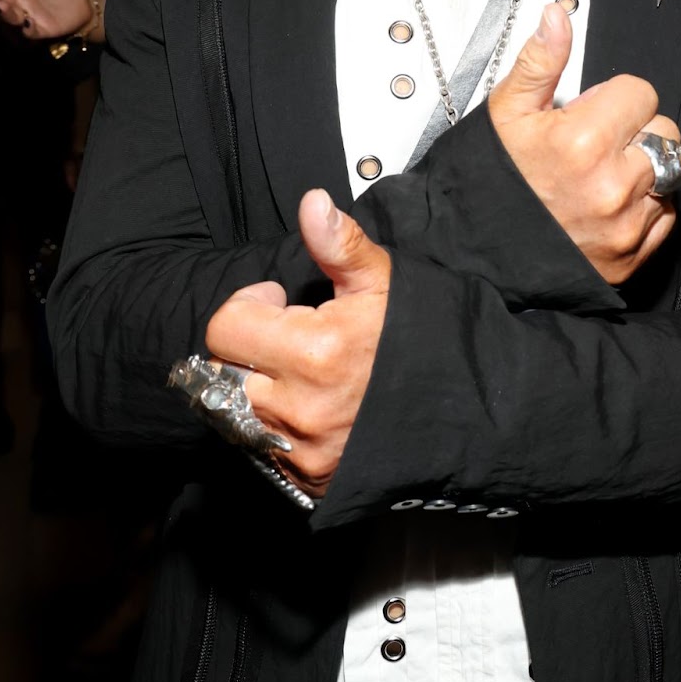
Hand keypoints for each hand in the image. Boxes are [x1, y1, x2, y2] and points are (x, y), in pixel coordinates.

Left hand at [205, 189, 390, 498]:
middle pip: (221, 371)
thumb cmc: (415, 339)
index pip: (226, 327)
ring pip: (235, 411)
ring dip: (256, 386)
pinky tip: (308, 403)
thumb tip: (312, 203)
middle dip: (247, 347)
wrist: (458, 412)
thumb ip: (339, 244)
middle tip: (288, 336)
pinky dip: (272, 423)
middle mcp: (300, 409)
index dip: (249, 305)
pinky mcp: (306, 478)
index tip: (278, 301)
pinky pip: (259, 446)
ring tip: (300, 369)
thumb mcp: (382, 282)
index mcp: (315, 352)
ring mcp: (301, 450)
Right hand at [488, 1, 678, 284]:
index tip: (589, 113)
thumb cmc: (491, 183)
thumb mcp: (506, 113)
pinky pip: (665, 216)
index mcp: (584, 141)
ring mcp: (625, 224)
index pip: (640, 93)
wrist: (474, 255)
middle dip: (634, 131)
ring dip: (643, 170)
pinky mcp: (632, 255)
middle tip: (593, 145)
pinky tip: (606, 206)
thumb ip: (542, 61)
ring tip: (599, 176)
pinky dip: (644, 208)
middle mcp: (613, 185)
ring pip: (669, 173)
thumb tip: (558, 14)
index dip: (613, 98)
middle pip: (663, 132)